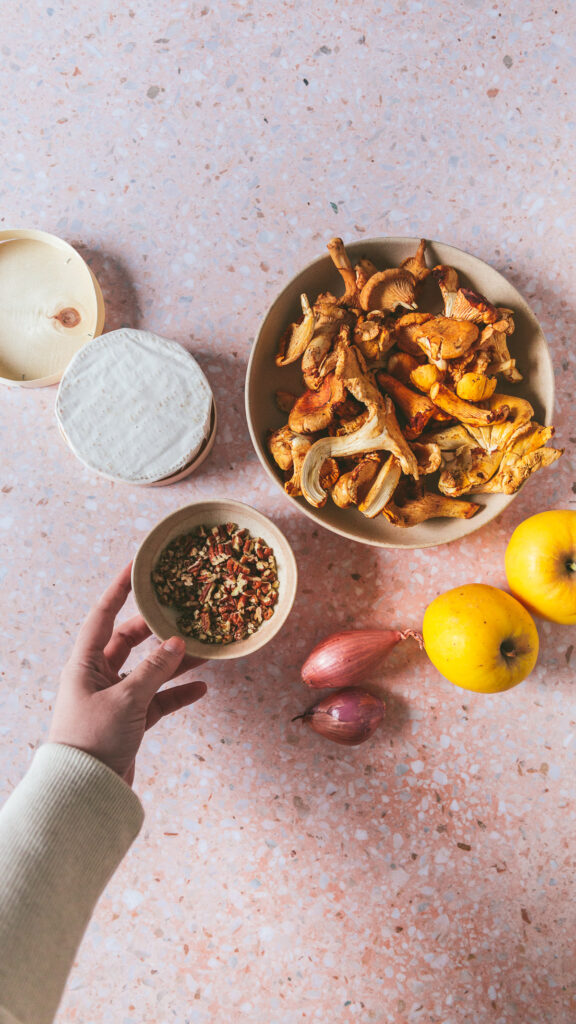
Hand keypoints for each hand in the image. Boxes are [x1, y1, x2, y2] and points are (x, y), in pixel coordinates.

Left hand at [48, 564, 206, 783]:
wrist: (84, 793)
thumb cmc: (93, 740)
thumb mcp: (126, 700)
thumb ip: (153, 669)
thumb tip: (178, 642)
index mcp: (85, 664)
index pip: (103, 616)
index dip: (119, 590)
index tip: (136, 567)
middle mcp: (98, 677)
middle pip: (130, 642)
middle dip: (157, 630)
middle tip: (184, 614)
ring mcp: (116, 699)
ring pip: (150, 671)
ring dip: (175, 662)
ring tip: (205, 650)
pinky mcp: (130, 722)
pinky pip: (158, 700)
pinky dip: (178, 694)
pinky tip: (201, 688)